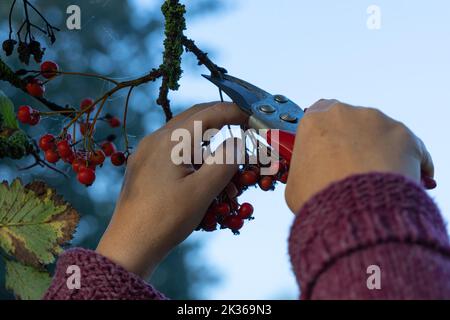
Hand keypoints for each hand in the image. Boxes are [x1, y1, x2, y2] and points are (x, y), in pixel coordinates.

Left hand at [96, 102, 247, 277]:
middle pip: (196, 118)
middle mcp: (156, 139)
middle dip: (223, 121)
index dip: (235, 112)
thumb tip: (237, 141)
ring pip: (186, 137)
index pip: (209, 113)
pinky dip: (196, 159)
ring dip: (210, 147)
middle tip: (245, 129)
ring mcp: (147, 153)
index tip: (255, 117)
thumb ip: (224, 161)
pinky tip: (206, 179)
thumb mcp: (202, 191)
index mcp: (170, 140)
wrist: (129, 247)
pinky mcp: (145, 167)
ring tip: (229, 174)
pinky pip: (175, 152)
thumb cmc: (166, 219)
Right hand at [285, 99, 433, 213]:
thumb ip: (304, 170)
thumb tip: (311, 177)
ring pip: (380, 135)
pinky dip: (406, 164)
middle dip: (354, 143)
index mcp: (315, 121)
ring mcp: (379, 122)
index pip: (320, 115)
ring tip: (376, 182)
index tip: (328, 150)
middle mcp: (347, 113)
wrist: (353, 211)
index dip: (326, 135)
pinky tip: (401, 182)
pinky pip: (409, 150)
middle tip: (352, 170)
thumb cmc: (319, 198)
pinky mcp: (407, 136)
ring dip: (379, 152)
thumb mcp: (295, 184)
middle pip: (352, 124)